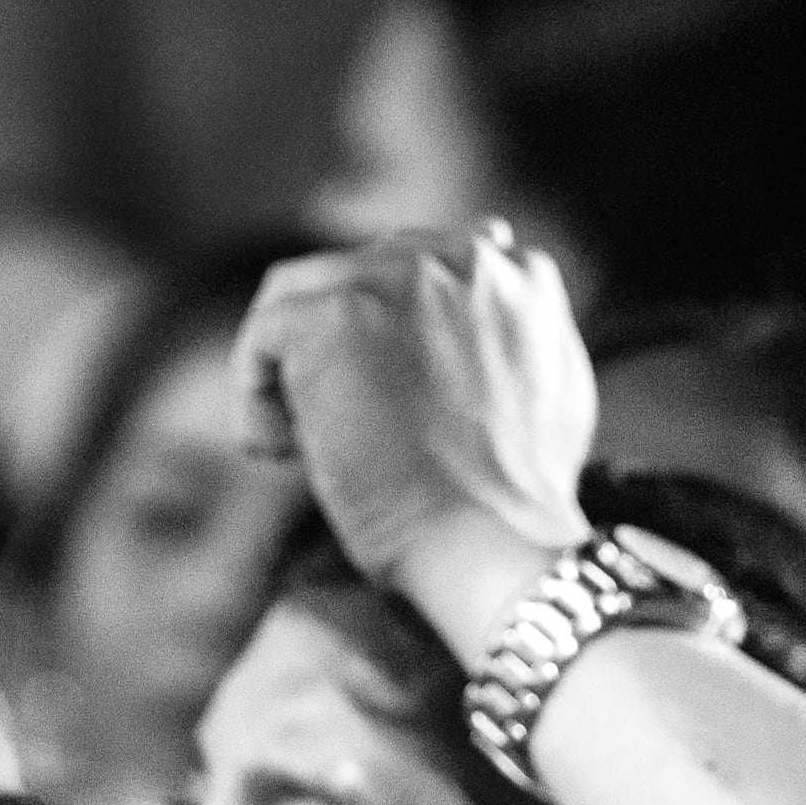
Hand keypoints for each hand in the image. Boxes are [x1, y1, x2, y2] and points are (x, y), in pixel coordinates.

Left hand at [237, 225, 598, 658]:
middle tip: (338, 428)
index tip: (380, 401)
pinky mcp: (337, 313)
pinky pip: (264, 335)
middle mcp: (464, 257)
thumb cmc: (515, 515)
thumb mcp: (547, 409)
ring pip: (301, 297)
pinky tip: (283, 455)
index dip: (385, 337)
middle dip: (335, 346)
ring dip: (291, 369)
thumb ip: (505, 351)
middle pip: (358, 274)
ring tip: (304, 444)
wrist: (491, 547)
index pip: (422, 271)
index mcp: (518, 276)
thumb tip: (458, 349)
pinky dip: (257, 398)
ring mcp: (399, 277)